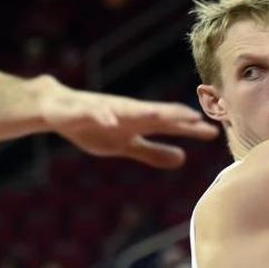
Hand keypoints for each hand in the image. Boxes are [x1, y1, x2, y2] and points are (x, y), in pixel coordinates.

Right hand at [42, 86, 218, 168]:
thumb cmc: (94, 125)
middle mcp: (126, 112)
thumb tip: (183, 159)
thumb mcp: (125, 144)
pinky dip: (104, 116)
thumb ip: (152, 151)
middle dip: (175, 115)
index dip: (189, 128)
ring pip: (128, 109)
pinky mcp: (83, 110)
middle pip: (155, 113)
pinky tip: (111, 121)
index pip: (168, 124)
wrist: (55, 109)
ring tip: (161, 115)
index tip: (213, 132)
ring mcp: (105, 109)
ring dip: (145, 111)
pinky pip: (95, 113)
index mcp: (138, 121)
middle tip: (196, 119)